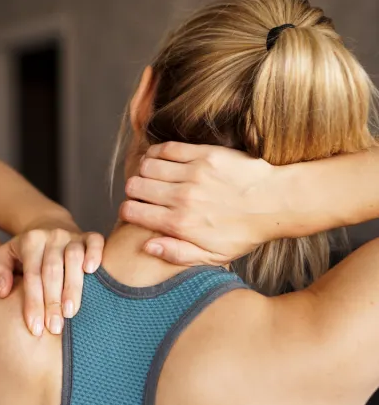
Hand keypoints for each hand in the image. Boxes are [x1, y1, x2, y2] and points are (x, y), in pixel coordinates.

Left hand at [0, 229, 103, 335]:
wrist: (49, 225)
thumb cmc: (26, 251)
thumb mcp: (5, 255)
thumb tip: (3, 292)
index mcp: (30, 241)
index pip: (32, 275)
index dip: (33, 303)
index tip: (35, 328)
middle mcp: (51, 236)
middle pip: (52, 270)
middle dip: (52, 302)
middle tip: (54, 328)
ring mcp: (72, 235)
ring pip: (74, 258)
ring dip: (73, 286)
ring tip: (70, 312)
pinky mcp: (89, 236)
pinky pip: (95, 242)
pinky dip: (95, 254)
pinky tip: (92, 271)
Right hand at [121, 142, 279, 264]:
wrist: (276, 203)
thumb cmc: (244, 233)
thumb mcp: (212, 256)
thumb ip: (176, 253)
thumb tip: (146, 247)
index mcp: (180, 225)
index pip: (132, 212)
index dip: (128, 211)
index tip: (135, 210)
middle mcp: (182, 198)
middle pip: (135, 186)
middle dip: (133, 191)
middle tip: (142, 193)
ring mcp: (193, 174)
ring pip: (147, 166)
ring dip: (144, 171)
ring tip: (152, 176)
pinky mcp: (204, 155)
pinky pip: (166, 148)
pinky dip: (157, 153)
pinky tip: (160, 159)